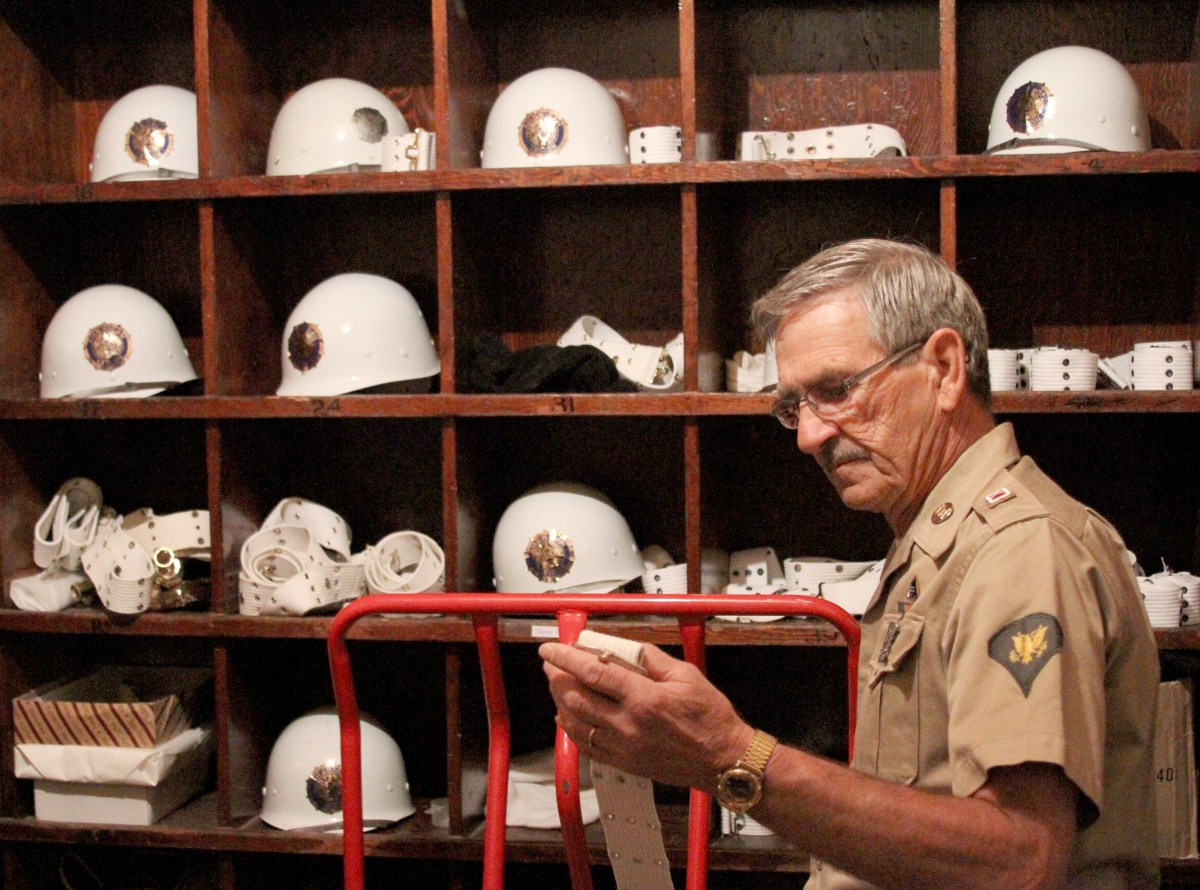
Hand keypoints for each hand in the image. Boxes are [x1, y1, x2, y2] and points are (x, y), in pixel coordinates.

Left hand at [540, 641, 752, 790]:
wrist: (723, 760)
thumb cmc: (710, 719)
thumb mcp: (686, 676)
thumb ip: (652, 659)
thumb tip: (627, 647)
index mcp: (644, 698)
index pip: (593, 673)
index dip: (567, 658)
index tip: (551, 648)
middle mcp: (629, 724)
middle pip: (577, 698)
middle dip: (557, 677)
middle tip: (551, 662)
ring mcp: (624, 747)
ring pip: (576, 723)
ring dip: (560, 701)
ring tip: (557, 685)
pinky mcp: (625, 763)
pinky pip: (587, 746)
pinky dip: (571, 730)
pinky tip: (567, 717)